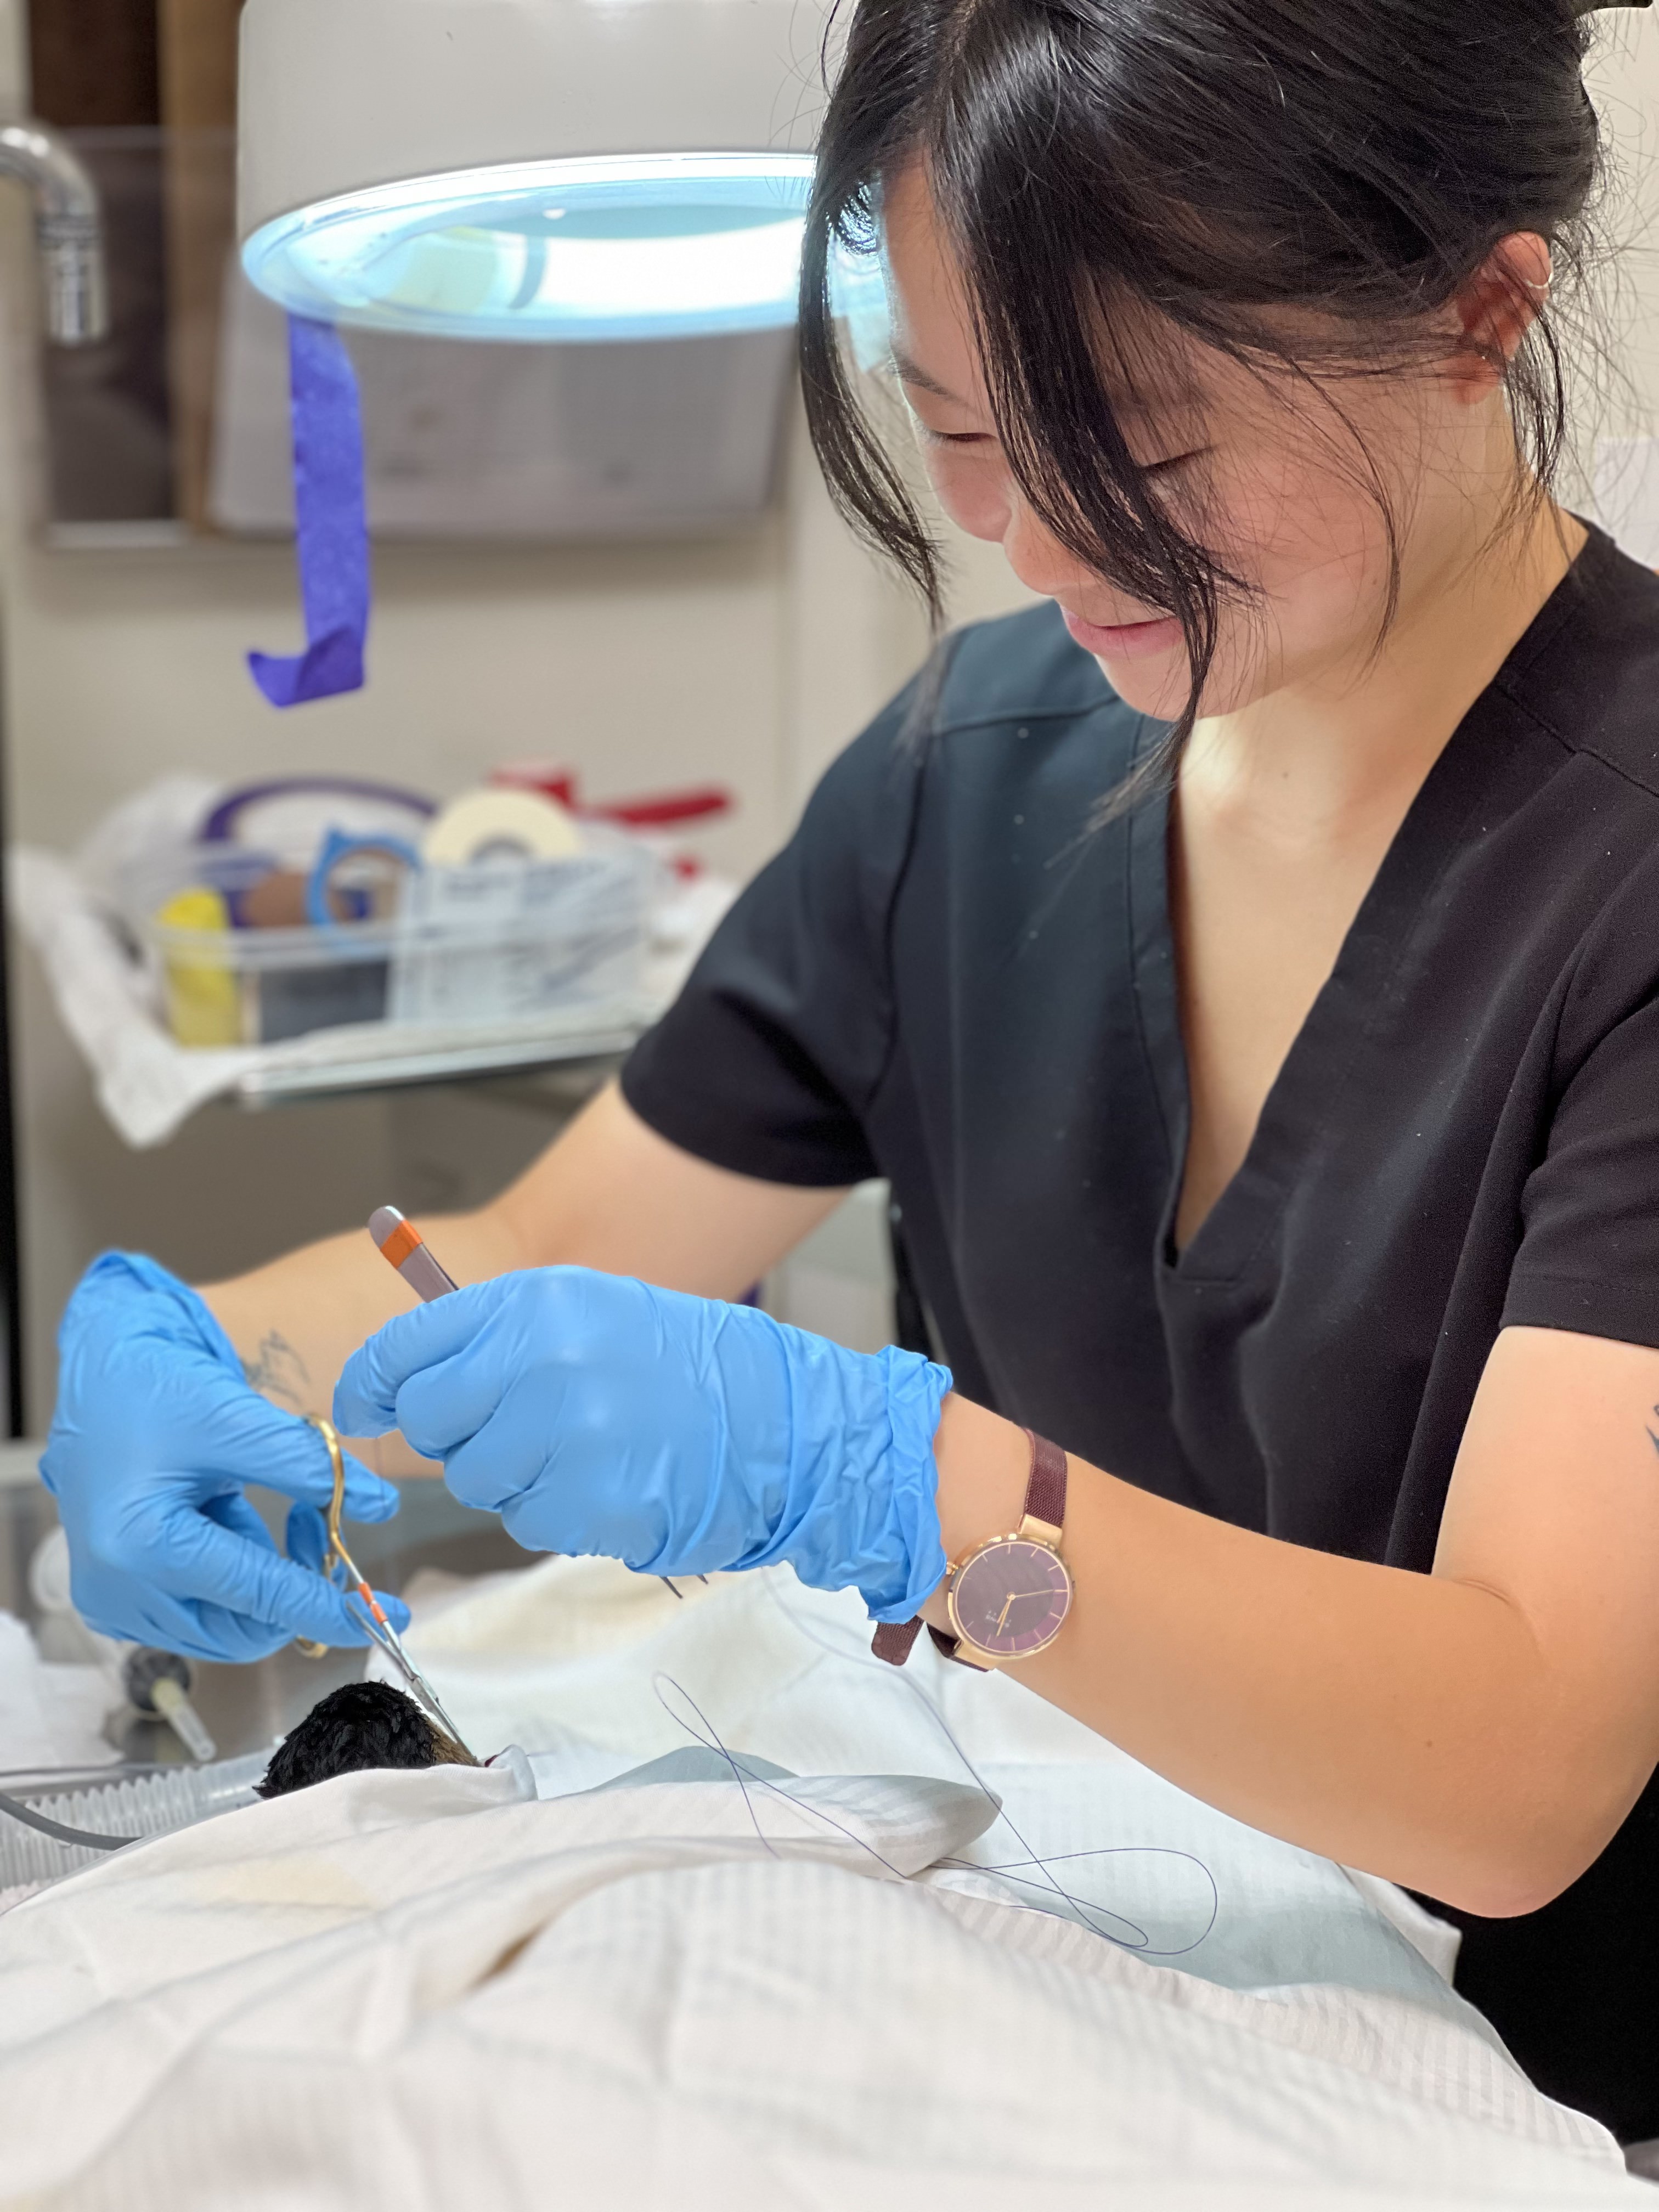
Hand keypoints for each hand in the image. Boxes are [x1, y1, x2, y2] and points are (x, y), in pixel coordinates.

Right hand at [43, 1252, 408, 1662]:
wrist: (100, 1381)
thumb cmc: (157, 1389)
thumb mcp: (236, 1418)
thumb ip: (310, 1466)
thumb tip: (381, 1505)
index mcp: (141, 1545)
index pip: (258, 1596)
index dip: (330, 1608)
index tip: (392, 1617)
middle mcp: (118, 1590)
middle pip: (244, 1629)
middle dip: (295, 1586)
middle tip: (313, 1519)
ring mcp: (114, 1601)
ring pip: (226, 1628)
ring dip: (263, 1580)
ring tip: (251, 1507)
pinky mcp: (118, 1599)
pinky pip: (200, 1613)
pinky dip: (232, 1578)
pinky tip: (223, 1520)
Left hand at [334, 1268, 951, 1620]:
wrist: (787, 1423)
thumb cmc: (689, 1367)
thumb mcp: (591, 1312)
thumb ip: (499, 1337)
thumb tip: (405, 1376)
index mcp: (535, 1304)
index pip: (406, 1349)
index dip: (369, 1386)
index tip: (360, 1409)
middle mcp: (540, 1363)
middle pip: (431, 1424)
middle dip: (454, 1438)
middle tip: (511, 1431)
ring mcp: (565, 1437)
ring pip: (478, 1481)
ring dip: (516, 1479)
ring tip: (587, 1450)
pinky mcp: (589, 1504)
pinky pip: (531, 1522)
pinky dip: (562, 1512)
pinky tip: (614, 1481)